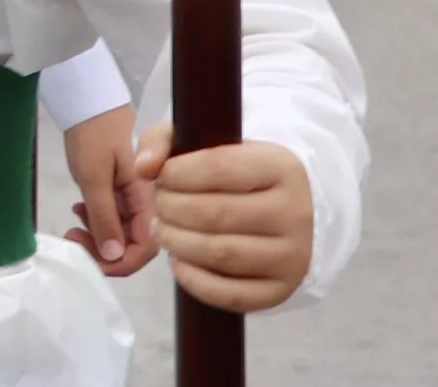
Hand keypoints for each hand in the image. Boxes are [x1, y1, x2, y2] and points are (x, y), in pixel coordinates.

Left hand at [60, 105, 158, 277]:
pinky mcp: (119, 191)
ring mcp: (132, 197)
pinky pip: (112, 217)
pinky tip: (79, 210)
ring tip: (73, 223)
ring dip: (97, 236)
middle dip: (104, 251)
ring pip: (120, 233)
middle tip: (73, 237)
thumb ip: (104, 217)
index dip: (121, 263)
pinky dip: (95, 220)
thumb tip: (113, 257)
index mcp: (148, 199)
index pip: (147, 248)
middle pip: (133, 244)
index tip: (91, 259)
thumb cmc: (92, 134)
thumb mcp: (94, 177)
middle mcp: (146, 202)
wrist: (87, 100)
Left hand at [135, 129, 313, 310]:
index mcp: (280, 167)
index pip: (217, 167)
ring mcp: (292, 256)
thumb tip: (142, 168)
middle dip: (171, 209)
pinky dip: (194, 280)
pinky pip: (230, 294)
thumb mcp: (204, 143)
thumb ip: (163, 143)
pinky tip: (179, 261)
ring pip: (220, 254)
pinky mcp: (282, 290)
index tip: (162, 177)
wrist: (286, 212)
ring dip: (177, 243)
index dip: (176, 174)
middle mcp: (295, 213)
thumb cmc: (235, 174)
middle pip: (214, 214)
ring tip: (163, 230)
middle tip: (160, 206)